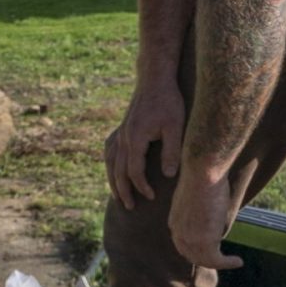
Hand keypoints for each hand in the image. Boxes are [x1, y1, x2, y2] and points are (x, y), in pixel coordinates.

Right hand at [103, 81, 184, 208]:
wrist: (155, 79)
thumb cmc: (169, 101)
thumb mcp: (175, 127)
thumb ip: (171, 151)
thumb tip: (168, 176)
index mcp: (135, 138)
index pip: (134, 171)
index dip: (141, 187)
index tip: (151, 197)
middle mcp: (123, 137)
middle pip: (118, 171)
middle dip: (123, 191)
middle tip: (130, 207)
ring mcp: (120, 132)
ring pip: (111, 162)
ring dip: (113, 181)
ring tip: (118, 197)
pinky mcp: (122, 128)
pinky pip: (109, 150)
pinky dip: (110, 164)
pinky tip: (113, 171)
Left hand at [168, 163, 242, 270]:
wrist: (203, 174)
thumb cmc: (203, 177)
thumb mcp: (196, 196)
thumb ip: (199, 208)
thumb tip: (211, 208)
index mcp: (175, 222)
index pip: (183, 244)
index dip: (195, 250)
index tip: (208, 250)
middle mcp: (179, 234)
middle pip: (192, 255)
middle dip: (205, 260)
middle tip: (221, 260)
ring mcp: (190, 239)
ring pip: (204, 260)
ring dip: (220, 263)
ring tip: (233, 261)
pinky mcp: (205, 242)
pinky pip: (216, 261)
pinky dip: (228, 263)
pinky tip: (238, 261)